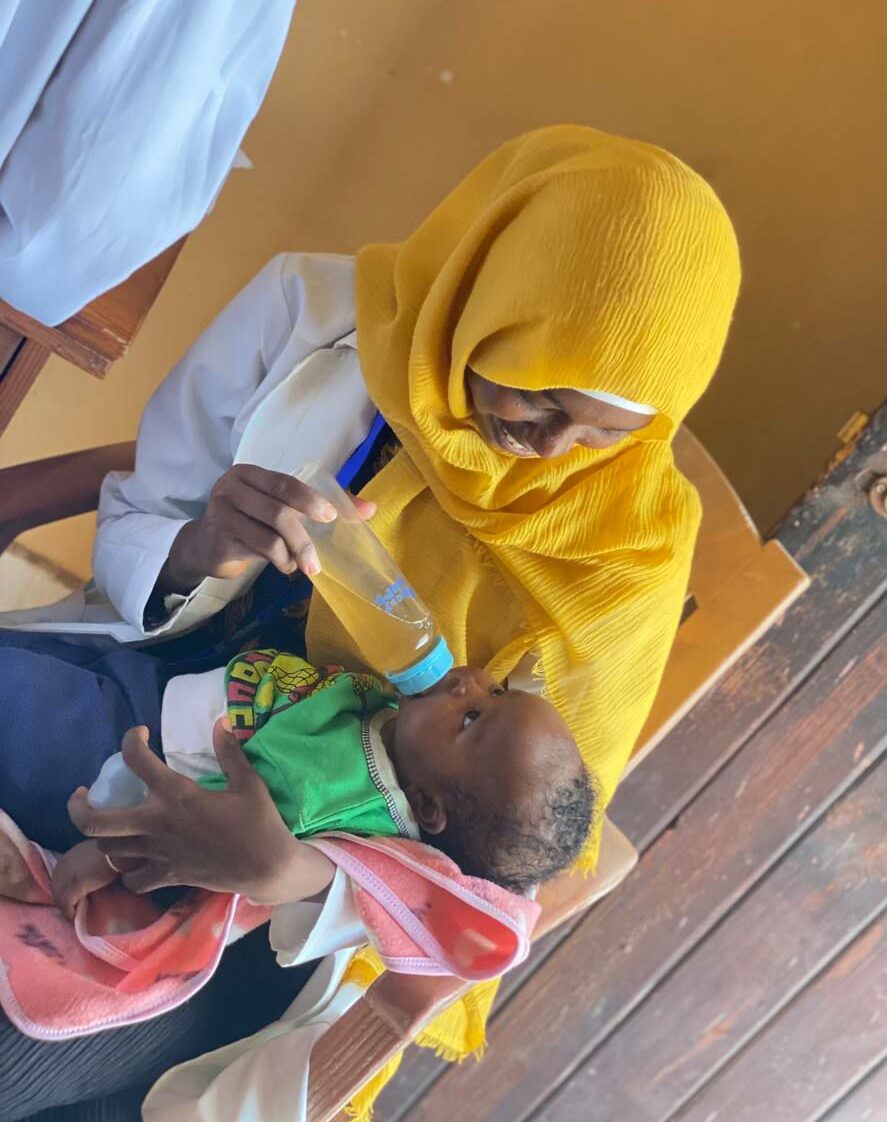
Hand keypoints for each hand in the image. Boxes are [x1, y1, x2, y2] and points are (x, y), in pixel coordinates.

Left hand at [52, 840, 118, 920]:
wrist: (120, 853)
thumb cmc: (114, 852)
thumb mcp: (95, 855)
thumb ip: (87, 863)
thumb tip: (87, 876)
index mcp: (69, 856)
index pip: (58, 877)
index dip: (64, 889)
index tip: (72, 898)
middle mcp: (64, 865)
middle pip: (57, 888)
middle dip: (62, 900)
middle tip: (72, 909)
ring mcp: (68, 876)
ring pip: (59, 897)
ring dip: (65, 908)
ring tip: (73, 915)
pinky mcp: (75, 886)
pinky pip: (67, 903)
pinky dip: (69, 912)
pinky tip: (75, 917)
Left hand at [67, 723, 334, 903]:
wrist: (267, 868)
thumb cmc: (258, 822)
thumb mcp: (248, 782)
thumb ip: (230, 752)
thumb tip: (220, 722)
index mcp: (176, 795)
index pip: (136, 760)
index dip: (132, 740)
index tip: (141, 734)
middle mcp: (157, 824)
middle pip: (95, 822)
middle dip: (79, 807)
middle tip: (82, 794)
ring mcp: (158, 854)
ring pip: (108, 850)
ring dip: (105, 836)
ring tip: (112, 824)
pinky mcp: (167, 876)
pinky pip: (133, 879)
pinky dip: (129, 871)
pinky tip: (135, 860)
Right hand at [158, 464, 375, 592]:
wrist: (206, 546)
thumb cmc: (252, 521)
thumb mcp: (281, 507)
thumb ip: (321, 505)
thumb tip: (369, 509)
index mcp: (249, 474)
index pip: (284, 483)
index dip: (310, 499)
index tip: (331, 517)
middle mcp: (230, 488)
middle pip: (278, 512)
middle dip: (305, 538)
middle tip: (319, 560)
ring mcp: (221, 514)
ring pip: (270, 536)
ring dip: (292, 555)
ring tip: (301, 565)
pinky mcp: (218, 540)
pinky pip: (259, 552)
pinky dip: (279, 563)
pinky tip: (285, 567)